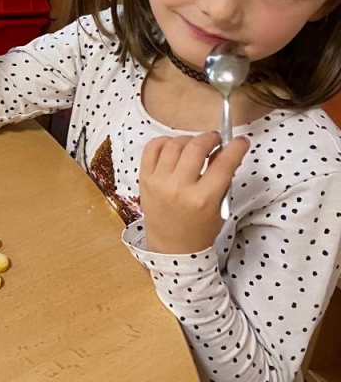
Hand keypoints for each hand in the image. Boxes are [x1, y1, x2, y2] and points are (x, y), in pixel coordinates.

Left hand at [139, 131, 249, 253]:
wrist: (171, 246)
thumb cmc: (199, 229)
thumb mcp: (219, 207)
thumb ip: (222, 179)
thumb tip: (224, 151)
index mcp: (202, 199)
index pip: (223, 165)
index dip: (235, 148)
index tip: (241, 141)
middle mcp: (179, 187)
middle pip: (195, 148)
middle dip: (210, 138)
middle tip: (216, 139)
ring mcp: (158, 181)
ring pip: (173, 144)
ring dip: (188, 139)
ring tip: (196, 145)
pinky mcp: (144, 178)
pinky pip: (151, 148)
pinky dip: (164, 141)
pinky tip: (174, 146)